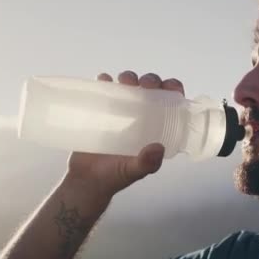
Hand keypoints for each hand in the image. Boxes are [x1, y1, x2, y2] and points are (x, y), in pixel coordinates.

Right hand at [65, 70, 185, 197]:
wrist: (85, 180)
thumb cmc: (114, 176)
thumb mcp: (133, 171)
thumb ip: (146, 163)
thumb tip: (158, 148)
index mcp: (156, 128)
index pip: (171, 103)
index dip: (173, 90)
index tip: (168, 85)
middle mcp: (143, 117)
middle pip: (151, 90)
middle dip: (151, 81)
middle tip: (143, 84)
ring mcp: (122, 113)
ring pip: (130, 87)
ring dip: (130, 78)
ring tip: (123, 80)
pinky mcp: (102, 111)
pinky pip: (106, 91)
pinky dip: (105, 81)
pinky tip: (103, 79)